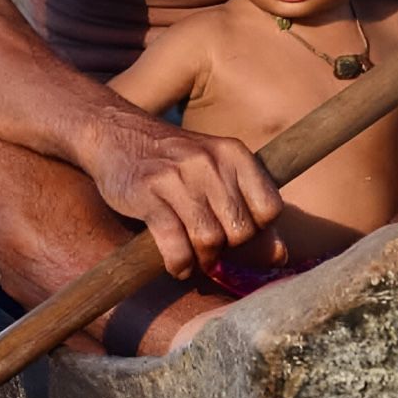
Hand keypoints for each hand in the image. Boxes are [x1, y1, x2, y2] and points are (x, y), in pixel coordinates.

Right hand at [86, 112, 283, 279]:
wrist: (116, 133)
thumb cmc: (174, 163)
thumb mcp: (217, 173)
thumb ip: (251, 211)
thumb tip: (282, 257)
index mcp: (235, 154)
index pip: (271, 210)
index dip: (257, 232)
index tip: (236, 234)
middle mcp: (209, 161)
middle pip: (240, 231)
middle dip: (228, 251)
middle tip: (212, 250)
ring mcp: (177, 176)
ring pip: (208, 239)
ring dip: (203, 260)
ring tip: (194, 258)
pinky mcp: (147, 193)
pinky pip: (174, 244)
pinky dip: (179, 263)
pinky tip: (177, 264)